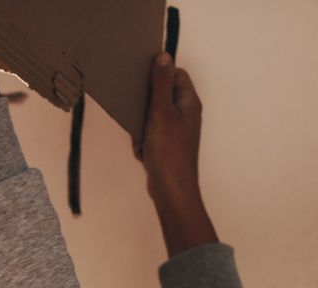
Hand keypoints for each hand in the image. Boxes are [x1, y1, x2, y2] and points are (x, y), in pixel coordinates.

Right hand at [137, 53, 216, 257]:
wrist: (172, 190)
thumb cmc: (168, 150)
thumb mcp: (160, 113)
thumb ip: (160, 85)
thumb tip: (163, 56)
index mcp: (189, 101)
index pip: (175, 75)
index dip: (158, 78)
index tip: (142, 86)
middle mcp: (187, 113)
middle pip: (163, 97)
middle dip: (146, 107)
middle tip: (139, 117)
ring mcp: (179, 131)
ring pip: (154, 118)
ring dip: (142, 127)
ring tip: (141, 140)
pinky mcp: (169, 147)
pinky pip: (152, 136)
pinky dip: (145, 143)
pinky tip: (143, 153)